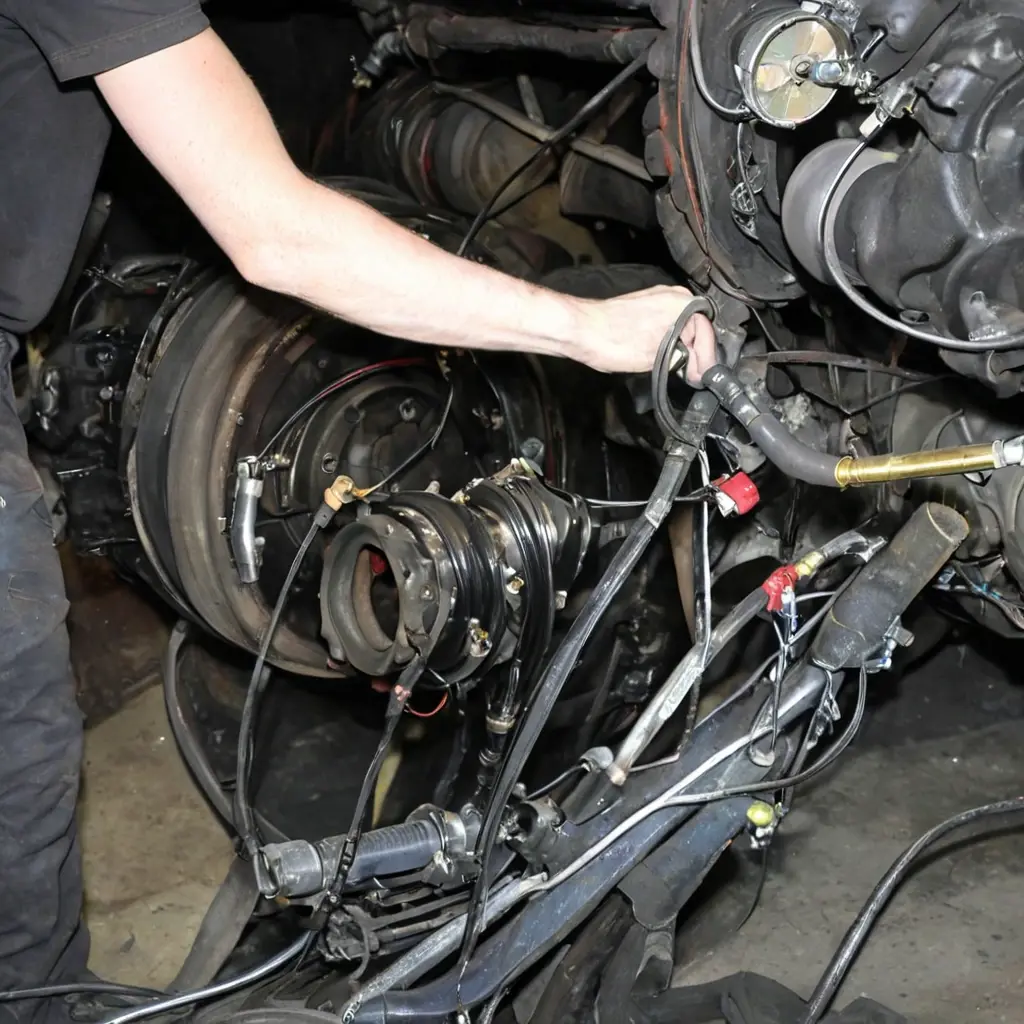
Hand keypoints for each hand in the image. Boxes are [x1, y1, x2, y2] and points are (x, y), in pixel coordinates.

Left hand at [581, 286, 717, 383]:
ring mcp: (658, 298)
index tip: (703, 378)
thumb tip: (691, 365)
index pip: (707, 333)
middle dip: (698, 354)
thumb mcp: (657, 358)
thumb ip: (682, 359)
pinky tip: (669, 357)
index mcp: (682, 303)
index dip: (706, 360)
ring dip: (685, 348)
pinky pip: (669, 323)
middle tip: (694, 377)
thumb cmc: (614, 340)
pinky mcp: (644, 305)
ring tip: (683, 371)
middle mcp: (673, 295)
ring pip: (683, 326)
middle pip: (697, 328)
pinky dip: (672, 340)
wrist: (580, 329)